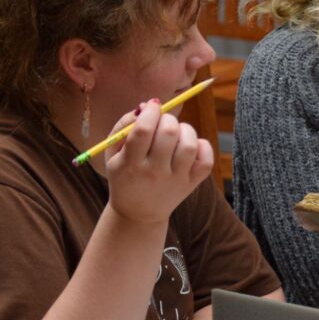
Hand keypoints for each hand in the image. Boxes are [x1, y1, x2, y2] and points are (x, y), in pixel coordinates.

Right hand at [104, 100, 213, 225]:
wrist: (138, 213)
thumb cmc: (125, 174)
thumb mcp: (113, 153)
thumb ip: (124, 125)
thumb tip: (147, 106)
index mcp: (130, 164)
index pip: (143, 130)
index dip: (151, 111)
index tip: (153, 106)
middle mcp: (154, 173)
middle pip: (168, 133)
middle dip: (167, 119)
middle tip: (163, 122)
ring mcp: (175, 180)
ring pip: (189, 144)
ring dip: (185, 130)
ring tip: (176, 134)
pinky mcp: (191, 184)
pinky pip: (206, 160)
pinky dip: (202, 147)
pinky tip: (190, 147)